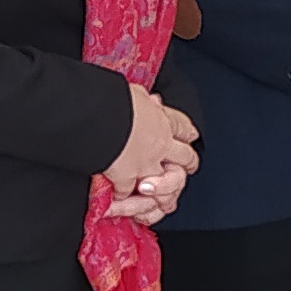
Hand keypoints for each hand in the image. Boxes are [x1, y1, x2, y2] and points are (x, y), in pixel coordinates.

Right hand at [106, 84, 197, 220]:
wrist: (98, 118)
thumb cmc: (112, 101)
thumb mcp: (132, 93)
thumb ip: (141, 98)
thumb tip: (144, 96)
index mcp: (160, 120)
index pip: (181, 126)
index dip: (187, 132)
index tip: (191, 136)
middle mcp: (159, 143)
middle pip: (184, 156)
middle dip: (188, 162)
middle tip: (188, 166)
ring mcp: (145, 163)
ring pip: (165, 181)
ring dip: (164, 188)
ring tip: (165, 195)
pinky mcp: (128, 177)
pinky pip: (129, 191)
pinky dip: (125, 196)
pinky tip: (122, 198)